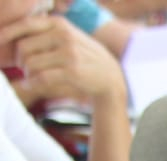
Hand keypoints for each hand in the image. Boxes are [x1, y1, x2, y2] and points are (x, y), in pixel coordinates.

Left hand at [0, 15, 127, 108]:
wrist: (111, 76)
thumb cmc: (83, 57)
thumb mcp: (68, 36)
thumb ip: (45, 32)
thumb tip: (10, 34)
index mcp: (59, 24)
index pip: (24, 25)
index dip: (6, 34)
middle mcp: (63, 36)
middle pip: (23, 47)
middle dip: (19, 60)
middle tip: (25, 67)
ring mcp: (69, 53)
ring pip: (30, 63)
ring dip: (27, 73)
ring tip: (32, 76)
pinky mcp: (72, 71)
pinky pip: (41, 77)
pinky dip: (32, 83)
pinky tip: (31, 84)